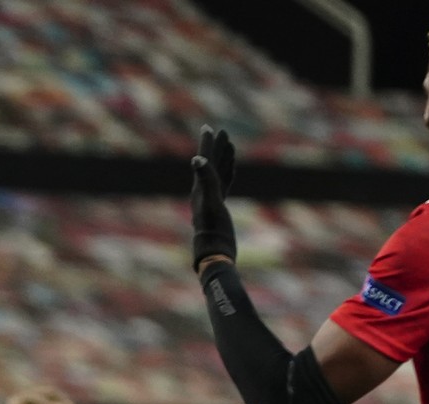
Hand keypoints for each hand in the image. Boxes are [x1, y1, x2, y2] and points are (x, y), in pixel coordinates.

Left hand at [190, 125, 236, 270]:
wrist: (214, 251)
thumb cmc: (213, 228)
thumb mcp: (210, 201)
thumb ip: (205, 179)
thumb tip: (197, 159)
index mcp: (200, 187)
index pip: (204, 160)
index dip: (207, 144)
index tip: (208, 127)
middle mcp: (203, 191)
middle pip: (211, 164)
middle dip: (217, 147)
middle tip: (222, 132)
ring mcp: (210, 199)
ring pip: (218, 173)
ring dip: (223, 159)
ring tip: (229, 146)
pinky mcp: (218, 207)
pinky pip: (224, 185)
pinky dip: (228, 175)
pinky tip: (231, 171)